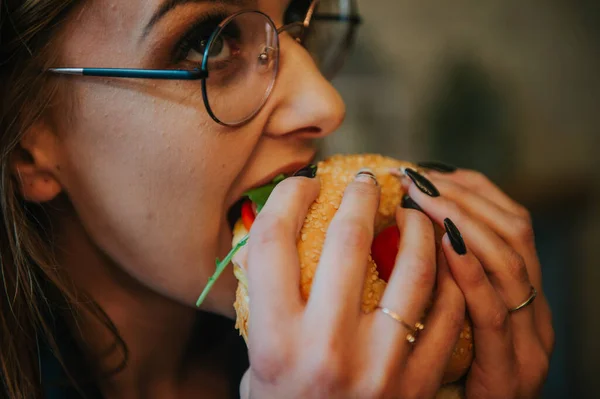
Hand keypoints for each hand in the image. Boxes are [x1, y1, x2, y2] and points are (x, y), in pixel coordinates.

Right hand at [238, 171, 464, 398]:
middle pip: (345, 241)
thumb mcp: (256, 359)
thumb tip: (272, 232)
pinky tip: (442, 262)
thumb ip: (262, 302)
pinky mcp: (417, 383)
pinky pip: (447, 313)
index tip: (306, 183)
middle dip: (359, 195)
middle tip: (367, 181)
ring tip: (414, 212)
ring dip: (416, 228)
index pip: (272, 243)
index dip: (288, 198)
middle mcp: (324, 349)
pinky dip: (449, 279)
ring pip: (412, 269)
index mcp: (273, 341)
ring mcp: (378, 366)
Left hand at [403, 164, 554, 398]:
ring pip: (508, 261)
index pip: (511, 222)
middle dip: (463, 196)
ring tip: (420, 197)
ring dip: (462, 220)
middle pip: (513, 230)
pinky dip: (469, 271)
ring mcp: (527, 342)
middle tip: (415, 177)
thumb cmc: (444, 374)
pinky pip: (492, 312)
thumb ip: (441, 277)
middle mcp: (534, 312)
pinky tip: (441, 243)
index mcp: (523, 294)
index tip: (429, 170)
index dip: (473, 190)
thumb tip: (396, 227)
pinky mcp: (509, 371)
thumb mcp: (451, 317)